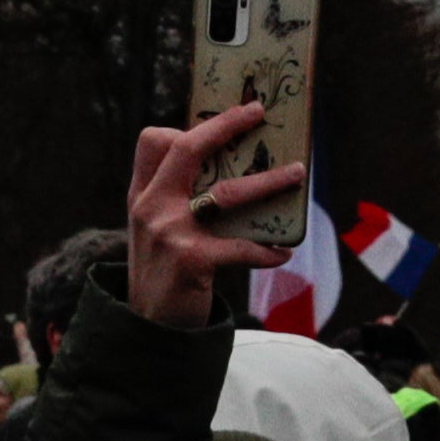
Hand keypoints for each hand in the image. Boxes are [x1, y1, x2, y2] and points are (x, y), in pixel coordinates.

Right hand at [121, 100, 305, 330]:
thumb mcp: (153, 229)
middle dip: (226, 125)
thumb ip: (174, 199)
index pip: (154, 142)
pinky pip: (242, 247)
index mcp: (142, 195)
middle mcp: (151, 206)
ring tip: (297, 174)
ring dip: (269, 181)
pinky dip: (267, 250)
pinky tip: (283, 253)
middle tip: (258, 112)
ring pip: (228, 193)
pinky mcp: (192, 261)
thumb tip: (233, 171)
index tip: (222, 121)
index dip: (186, 127)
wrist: (148, 328)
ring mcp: (170, 232)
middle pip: (189, 150)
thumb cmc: (162, 272)